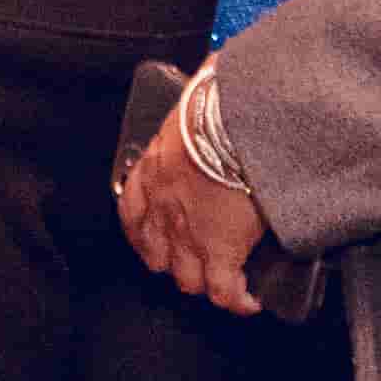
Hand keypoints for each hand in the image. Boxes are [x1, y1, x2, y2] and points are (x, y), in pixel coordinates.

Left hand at [117, 109, 270, 315]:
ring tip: (225, 284)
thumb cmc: (219, 104)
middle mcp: (162, 209)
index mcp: (153, 172)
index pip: (133, 214)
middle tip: (197, 261)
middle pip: (158, 257)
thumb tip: (214, 79)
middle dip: (175, 262)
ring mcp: (188, 235)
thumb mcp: (195, 103)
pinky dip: (236, 300)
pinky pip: (223, 291)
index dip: (145, 232)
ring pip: (188, 280)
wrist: (235, 122)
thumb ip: (197, 109)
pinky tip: (247, 302)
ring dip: (205, 282)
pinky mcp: (220, 250)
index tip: (158, 236)